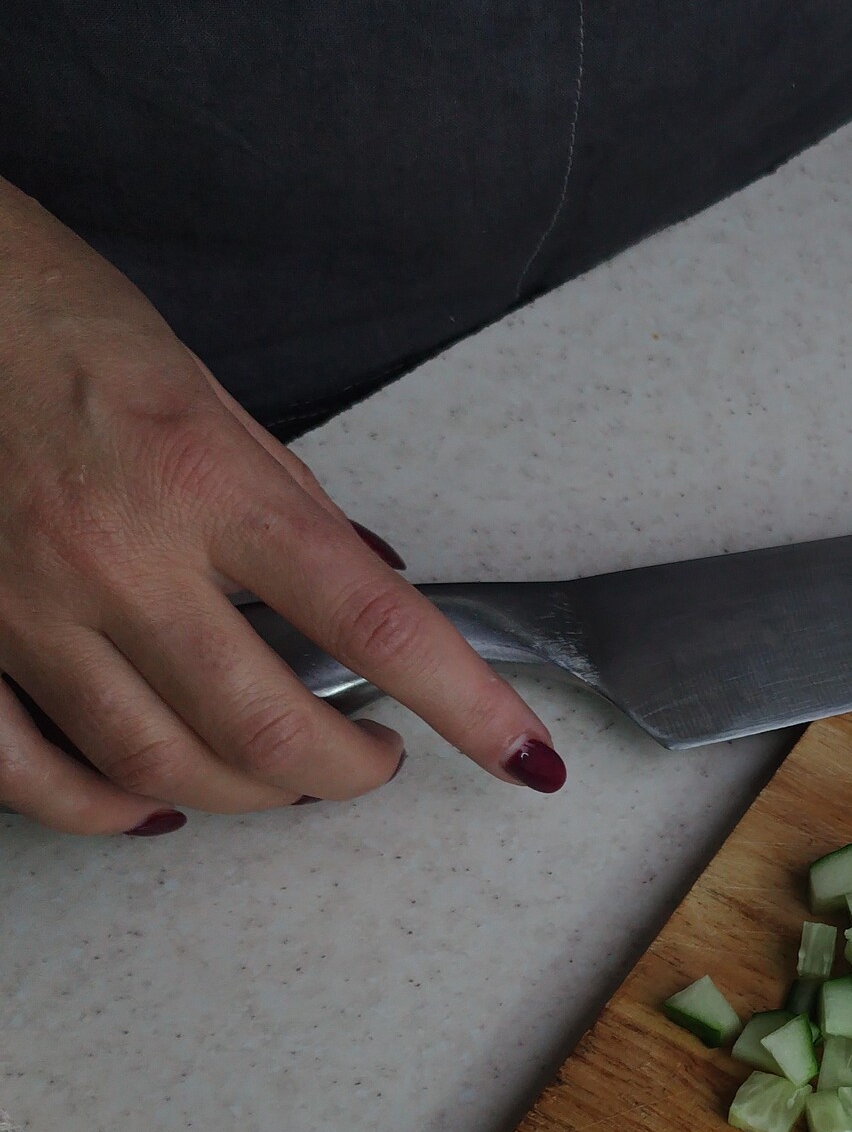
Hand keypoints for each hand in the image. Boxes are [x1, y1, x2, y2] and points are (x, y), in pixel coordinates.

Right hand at [0, 181, 564, 834]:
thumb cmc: (61, 323)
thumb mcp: (207, 394)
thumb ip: (288, 503)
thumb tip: (372, 584)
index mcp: (206, 481)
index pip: (373, 622)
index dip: (466, 705)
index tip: (523, 754)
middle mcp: (121, 558)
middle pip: (268, 734)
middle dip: (350, 773)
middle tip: (376, 756)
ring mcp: (30, 610)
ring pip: (159, 768)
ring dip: (248, 797)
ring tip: (284, 775)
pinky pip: (30, 773)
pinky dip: (102, 809)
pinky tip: (151, 804)